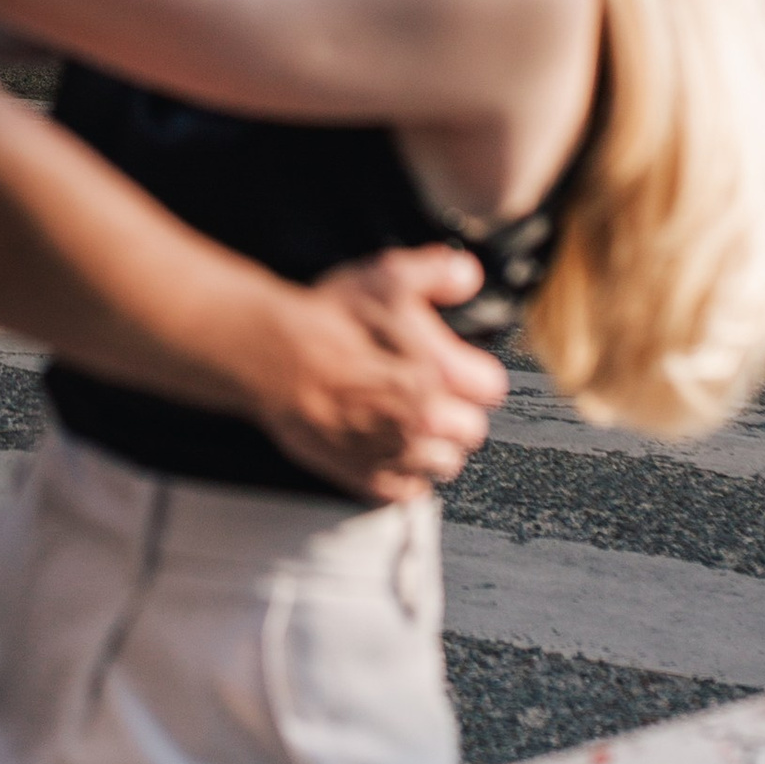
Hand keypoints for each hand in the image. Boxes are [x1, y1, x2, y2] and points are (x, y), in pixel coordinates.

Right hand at [257, 246, 509, 500]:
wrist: (273, 357)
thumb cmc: (328, 320)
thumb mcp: (387, 277)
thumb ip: (438, 273)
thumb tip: (467, 275)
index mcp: (442, 374)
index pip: (491, 390)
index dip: (474, 373)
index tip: (458, 367)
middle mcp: (426, 421)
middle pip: (472, 431)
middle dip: (457, 412)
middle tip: (429, 392)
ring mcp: (397, 454)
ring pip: (444, 464)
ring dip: (433, 445)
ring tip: (408, 420)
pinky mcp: (366, 477)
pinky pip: (408, 490)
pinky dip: (403, 472)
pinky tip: (386, 445)